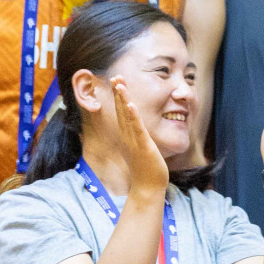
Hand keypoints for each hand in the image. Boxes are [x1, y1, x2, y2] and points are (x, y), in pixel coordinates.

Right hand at [106, 77, 169, 197]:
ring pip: (127, 116)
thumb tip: (137, 129)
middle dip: (118, 93)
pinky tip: (130, 104)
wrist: (148, 187)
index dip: (119, 97)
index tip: (117, 82)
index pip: (122, 112)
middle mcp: (128, 137)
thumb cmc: (146, 168)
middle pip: (121, 111)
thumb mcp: (140, 148)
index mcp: (128, 136)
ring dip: (123, 99)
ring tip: (120, 84)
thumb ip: (137, 138)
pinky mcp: (143, 146)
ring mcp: (134, 141)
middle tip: (115, 76)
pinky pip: (137, 129)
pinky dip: (133, 116)